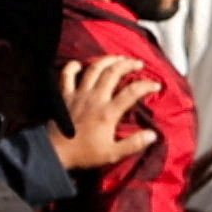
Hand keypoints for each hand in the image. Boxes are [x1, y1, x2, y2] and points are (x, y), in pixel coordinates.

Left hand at [50, 56, 159, 172]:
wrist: (55, 153)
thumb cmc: (84, 154)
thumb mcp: (113, 153)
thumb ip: (134, 144)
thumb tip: (152, 135)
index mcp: (108, 112)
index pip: (132, 92)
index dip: (146, 85)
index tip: (155, 85)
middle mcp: (95, 99)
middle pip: (113, 73)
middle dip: (128, 64)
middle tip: (138, 63)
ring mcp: (79, 95)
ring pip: (94, 69)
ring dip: (107, 60)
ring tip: (117, 57)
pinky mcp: (65, 96)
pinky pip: (67, 76)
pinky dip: (72, 67)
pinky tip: (79, 64)